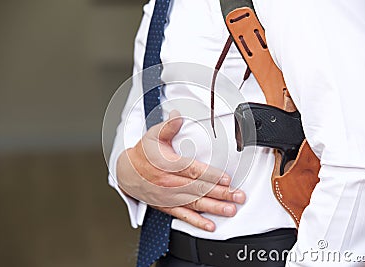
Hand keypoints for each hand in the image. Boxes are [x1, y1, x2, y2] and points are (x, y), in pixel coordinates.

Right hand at [116, 110, 245, 231]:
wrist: (127, 173)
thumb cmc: (143, 154)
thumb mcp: (152, 136)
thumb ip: (168, 126)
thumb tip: (178, 115)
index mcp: (166, 164)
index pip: (191, 170)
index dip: (210, 175)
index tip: (226, 178)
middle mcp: (168, 183)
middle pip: (198, 189)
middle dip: (220, 193)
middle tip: (238, 195)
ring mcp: (168, 197)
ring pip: (194, 204)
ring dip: (214, 208)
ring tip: (231, 209)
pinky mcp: (167, 206)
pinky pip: (183, 216)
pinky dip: (197, 222)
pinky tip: (210, 225)